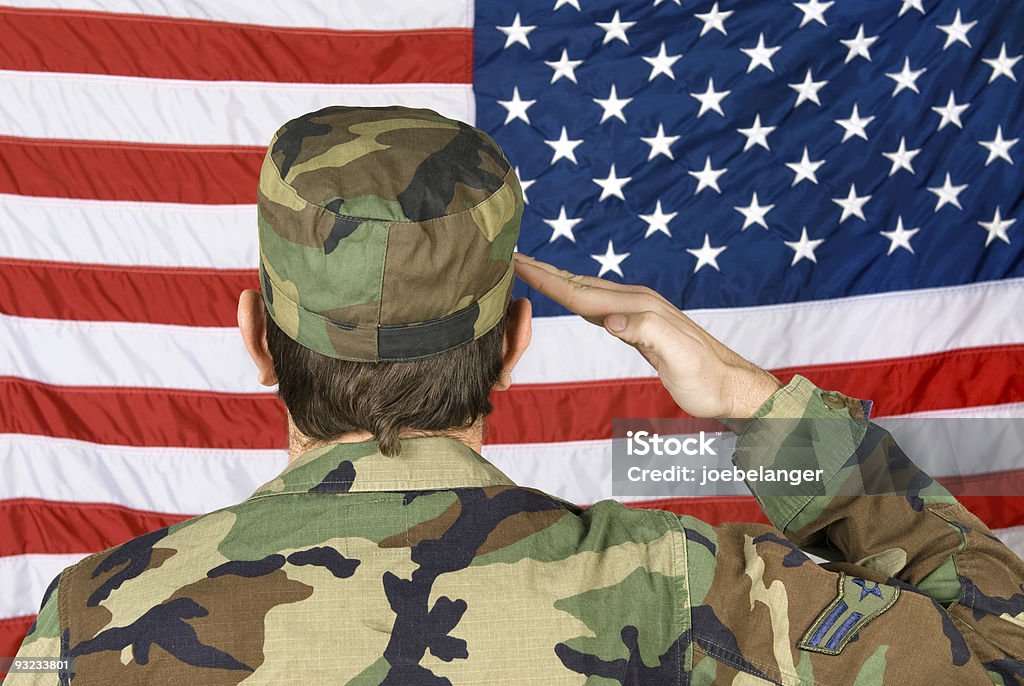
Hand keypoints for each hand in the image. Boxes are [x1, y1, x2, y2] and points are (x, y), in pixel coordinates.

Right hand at [513, 253, 781, 419]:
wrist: (731, 386)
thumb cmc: (705, 379)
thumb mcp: (679, 359)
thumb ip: (647, 333)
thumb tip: (610, 320)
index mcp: (639, 308)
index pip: (582, 292)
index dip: (547, 279)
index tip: (517, 262)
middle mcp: (637, 303)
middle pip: (580, 284)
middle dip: (545, 271)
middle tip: (512, 256)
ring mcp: (639, 311)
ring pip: (588, 291)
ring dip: (558, 280)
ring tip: (532, 270)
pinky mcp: (640, 324)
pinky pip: (599, 305)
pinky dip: (577, 297)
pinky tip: (571, 297)